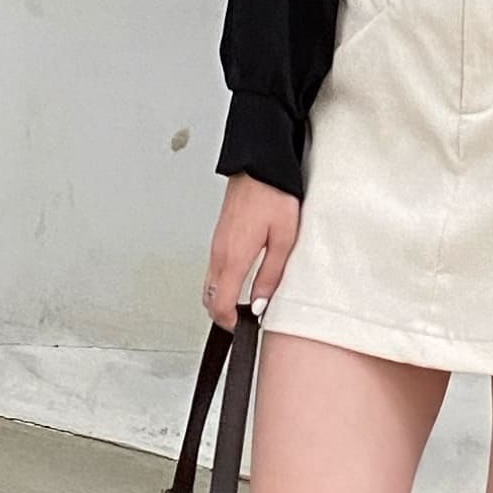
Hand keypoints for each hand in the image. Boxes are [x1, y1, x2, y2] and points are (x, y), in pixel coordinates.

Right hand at [206, 172, 299, 328]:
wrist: (259, 165)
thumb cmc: (273, 196)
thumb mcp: (283, 239)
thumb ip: (271, 276)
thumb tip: (260, 304)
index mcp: (233, 257)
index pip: (218, 305)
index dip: (230, 323)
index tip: (246, 327)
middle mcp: (219, 253)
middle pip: (208, 299)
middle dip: (224, 315)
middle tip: (246, 319)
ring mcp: (216, 245)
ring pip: (209, 284)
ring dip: (222, 299)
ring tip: (246, 303)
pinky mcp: (219, 237)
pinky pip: (213, 269)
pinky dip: (222, 283)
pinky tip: (242, 280)